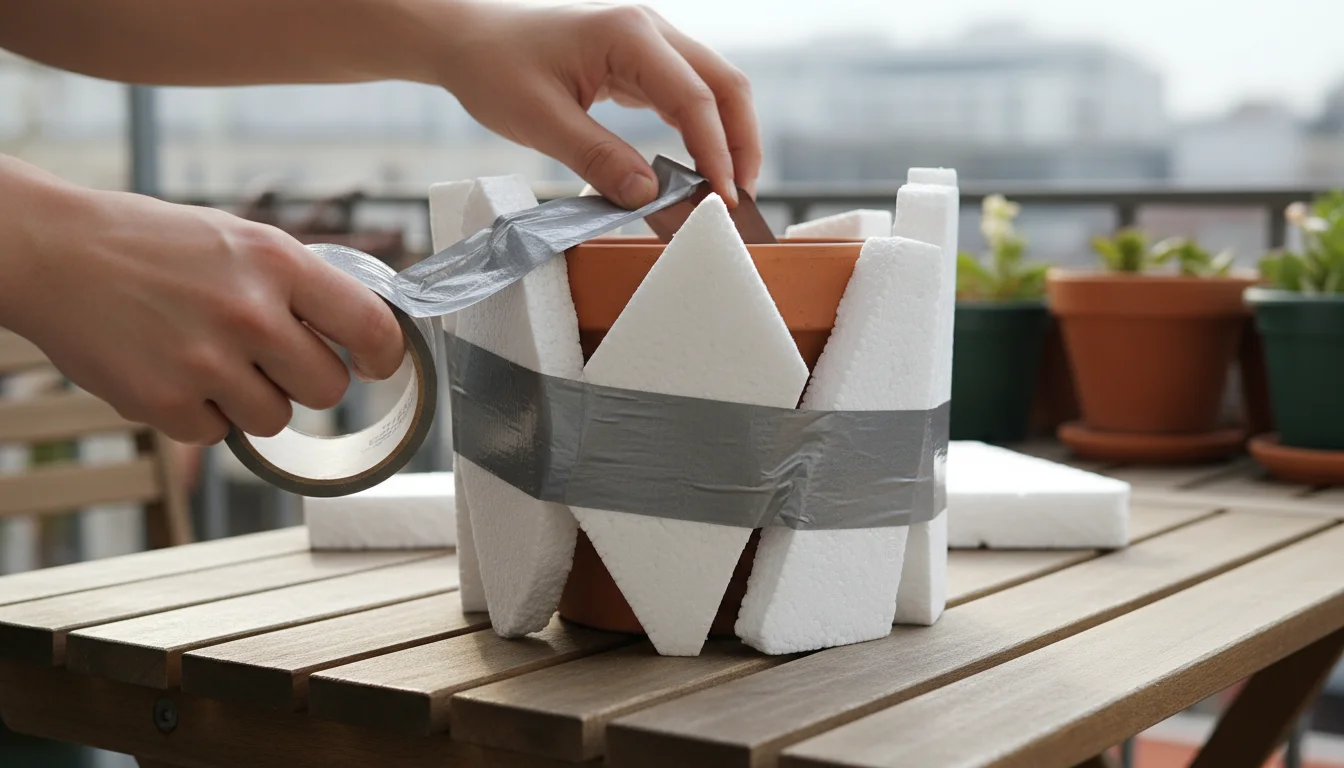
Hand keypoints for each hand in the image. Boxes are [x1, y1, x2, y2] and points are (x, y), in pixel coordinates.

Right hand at [1, 172, 404, 444]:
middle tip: (269, 359)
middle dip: (306, 382)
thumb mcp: (239, 239)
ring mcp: (206, 362)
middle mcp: (249, 312)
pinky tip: (171, 371)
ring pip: (274, 420)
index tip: (373, 364)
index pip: (370, 326)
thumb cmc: (152, 244)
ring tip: (208, 357)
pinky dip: (200, 415)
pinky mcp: (164, 403)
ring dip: (251, 401)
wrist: (53, 251)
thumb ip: (298, 283)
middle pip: (327, 390)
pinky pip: (216, 435)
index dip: (383, 356)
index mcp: (277, 262)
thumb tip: (363, 330)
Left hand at [438, 2, 759, 207]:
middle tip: (738, 200)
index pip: (695, 99)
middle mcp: (650, 30)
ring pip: (715, 88)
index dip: (716, 154)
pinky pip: (689, 95)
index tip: (720, 201)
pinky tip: (698, 170)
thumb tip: (648, 196)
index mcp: (628, 35)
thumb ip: (596, 158)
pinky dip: (702, 132)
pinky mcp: (643, 62)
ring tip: (725, 191)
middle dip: (741, 144)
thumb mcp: (539, 120)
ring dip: (728, 138)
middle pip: (725, 84)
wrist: (469, 40)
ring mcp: (650, 43)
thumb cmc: (495, 69)